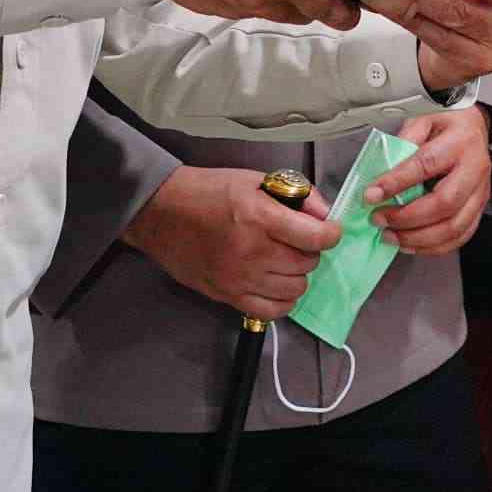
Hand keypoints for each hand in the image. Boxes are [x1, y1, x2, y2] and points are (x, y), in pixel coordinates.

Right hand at [126, 164, 337, 318]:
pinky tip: (277, 283)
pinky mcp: (227, 296)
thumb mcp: (254, 180)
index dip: (330, 233)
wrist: (160, 213)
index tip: (328, 231)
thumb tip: (324, 216)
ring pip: (295, 289)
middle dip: (310, 250)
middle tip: (297, 240)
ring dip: (297, 274)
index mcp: (259, 218)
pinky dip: (283, 300)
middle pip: (307, 264)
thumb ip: (296, 195)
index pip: (315, 238)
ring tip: (283, 260)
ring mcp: (239, 279)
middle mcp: (252, 252)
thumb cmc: (208, 191)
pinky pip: (272, 311)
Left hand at [356, 106, 491, 257]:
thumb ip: (403, 142)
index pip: (426, 165)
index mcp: (460, 141)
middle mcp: (475, 169)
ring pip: (454, 227)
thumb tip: (381, 173)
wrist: (474, 127)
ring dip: (417, 238)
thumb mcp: (422, 119)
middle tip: (379, 219)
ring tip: (390, 236)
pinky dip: (432, 247)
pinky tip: (410, 244)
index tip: (370, 194)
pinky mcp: (479, 209)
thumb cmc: (446, 123)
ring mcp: (480, 192)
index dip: (396, 183)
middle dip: (407, 218)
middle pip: (445, 204)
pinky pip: (460, 236)